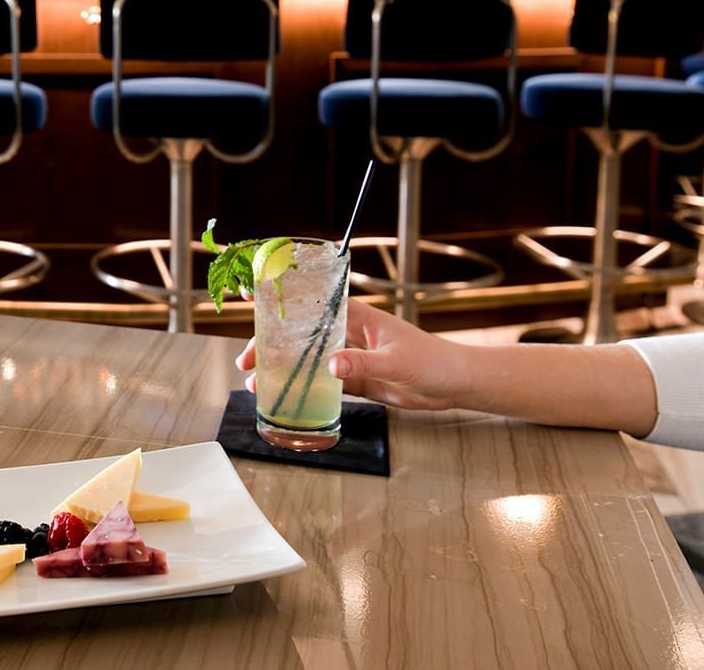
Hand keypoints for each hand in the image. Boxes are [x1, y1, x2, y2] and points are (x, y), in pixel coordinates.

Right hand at [235, 299, 467, 410]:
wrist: (454, 385)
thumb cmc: (433, 361)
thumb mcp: (396, 361)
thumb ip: (363, 363)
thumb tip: (331, 366)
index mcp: (356, 316)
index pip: (312, 305)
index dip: (282, 309)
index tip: (255, 314)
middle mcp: (348, 333)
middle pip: (300, 335)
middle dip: (272, 346)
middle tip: (248, 362)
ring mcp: (350, 357)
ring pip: (307, 360)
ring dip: (283, 369)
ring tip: (257, 383)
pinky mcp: (356, 380)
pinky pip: (322, 383)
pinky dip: (302, 389)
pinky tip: (285, 398)